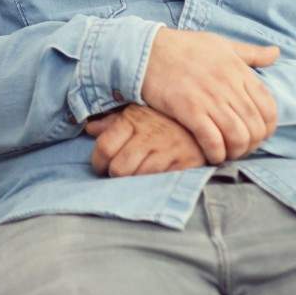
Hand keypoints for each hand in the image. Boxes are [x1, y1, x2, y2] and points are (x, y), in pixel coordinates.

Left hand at [86, 104, 206, 176]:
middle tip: (118, 173)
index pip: (105, 147)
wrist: (205, 117)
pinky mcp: (186, 163)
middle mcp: (150, 135)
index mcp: (133, 120)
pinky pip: (162, 182)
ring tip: (136, 175)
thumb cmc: (164, 116)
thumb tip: (90, 128)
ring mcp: (169, 150)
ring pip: (139, 177)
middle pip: (119, 168)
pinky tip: (154, 177)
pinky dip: (155, 184)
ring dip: (134, 181)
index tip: (100, 165)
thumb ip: (112, 121)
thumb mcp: (136, 111)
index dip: (97, 162)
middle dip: (114, 174)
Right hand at [140, 28, 279, 163]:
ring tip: (228, 153)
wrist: (146, 49)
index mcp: (238, 70)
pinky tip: (212, 155)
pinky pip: (212, 140)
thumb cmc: (183, 46)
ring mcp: (208, 98)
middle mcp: (228, 85)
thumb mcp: (221, 44)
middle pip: (255, 126)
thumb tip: (276, 53)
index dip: (268, 127)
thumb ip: (250, 53)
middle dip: (253, 143)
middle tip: (242, 148)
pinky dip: (217, 153)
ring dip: (236, 151)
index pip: (269, 107)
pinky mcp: (188, 109)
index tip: (258, 133)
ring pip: (237, 136)